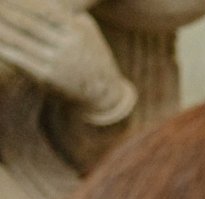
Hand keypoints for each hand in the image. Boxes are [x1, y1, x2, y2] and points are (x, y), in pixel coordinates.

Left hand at [0, 0, 134, 120]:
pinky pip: (20, 60)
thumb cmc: (91, 55)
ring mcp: (57, 63)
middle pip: (28, 24)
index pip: (44, 10)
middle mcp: (67, 46)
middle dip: (6, 11)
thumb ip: (69, 13)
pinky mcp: (47, 78)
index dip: (23, 2)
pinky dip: (5, 49)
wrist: (103, 92)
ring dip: (1, 28)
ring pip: (21, 41)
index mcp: (77, 30)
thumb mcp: (88, 31)